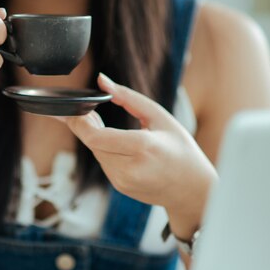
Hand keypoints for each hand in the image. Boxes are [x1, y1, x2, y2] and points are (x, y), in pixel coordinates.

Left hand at [55, 73, 217, 238]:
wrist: (193, 189)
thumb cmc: (181, 149)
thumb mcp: (159, 116)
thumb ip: (127, 97)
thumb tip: (102, 80)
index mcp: (142, 147)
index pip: (94, 137)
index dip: (79, 122)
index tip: (76, 109)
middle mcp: (130, 168)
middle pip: (92, 143)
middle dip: (86, 125)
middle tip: (90, 111)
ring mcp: (123, 181)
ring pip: (96, 152)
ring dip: (96, 138)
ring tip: (106, 125)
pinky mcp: (120, 187)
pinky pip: (104, 163)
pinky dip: (105, 150)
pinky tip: (117, 144)